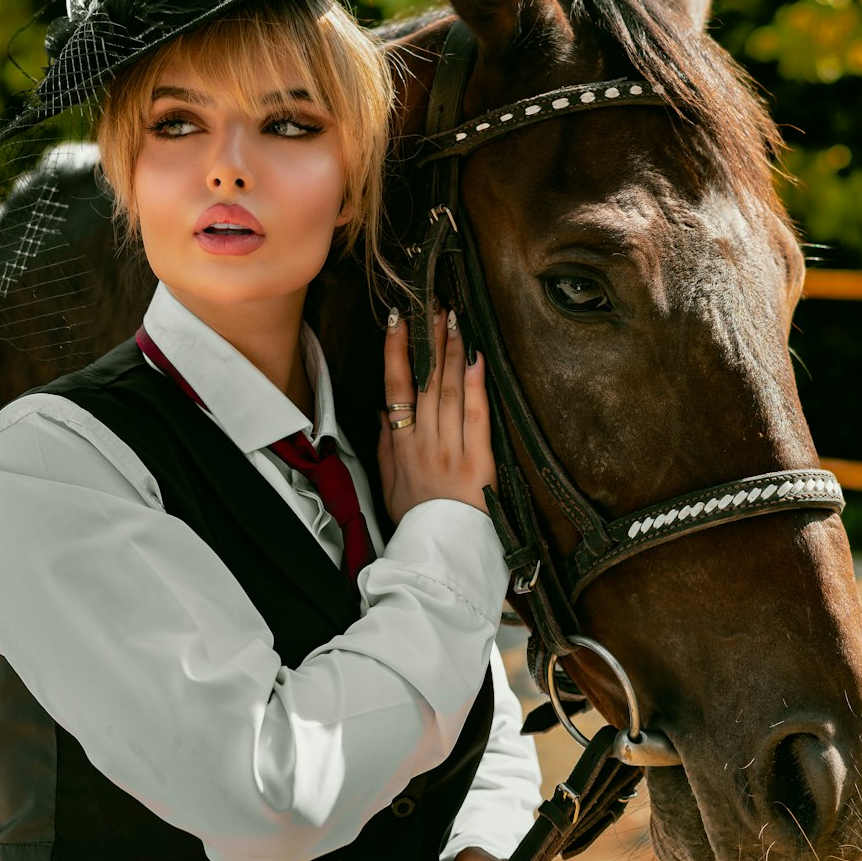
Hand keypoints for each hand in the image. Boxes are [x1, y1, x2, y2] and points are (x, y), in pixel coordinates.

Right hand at [377, 306, 495, 523]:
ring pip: (449, 390)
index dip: (395, 353)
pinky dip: (476, 385)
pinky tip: (476, 358)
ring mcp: (451, 449)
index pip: (394, 389)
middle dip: (428, 340)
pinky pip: (476, 416)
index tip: (398, 323)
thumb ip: (385, 446)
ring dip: (451, 352)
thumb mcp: (388, 486)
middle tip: (432, 306)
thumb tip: (383, 412)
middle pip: (423, 381)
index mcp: (401, 446)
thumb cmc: (416, 521)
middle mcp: (424, 442)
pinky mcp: (478, 460)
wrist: (441, 554)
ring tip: (453, 320)